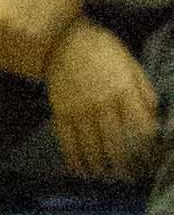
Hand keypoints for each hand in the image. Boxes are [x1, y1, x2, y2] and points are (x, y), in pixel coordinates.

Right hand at [43, 16, 164, 181]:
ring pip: (93, 148)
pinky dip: (75, 160)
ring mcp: (80, 110)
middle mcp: (103, 104)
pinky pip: (68, 142)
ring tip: (108, 177)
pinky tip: (81, 171)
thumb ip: (143, 88)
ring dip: (102, 168)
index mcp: (124, 91)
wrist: (61, 37)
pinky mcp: (61, 113)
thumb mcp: (130, 61)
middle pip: (117, 145)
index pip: (141, 129)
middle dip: (126, 166)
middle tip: (130, 176)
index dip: (148, 148)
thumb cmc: (101, 48)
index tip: (151, 159)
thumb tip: (155, 113)